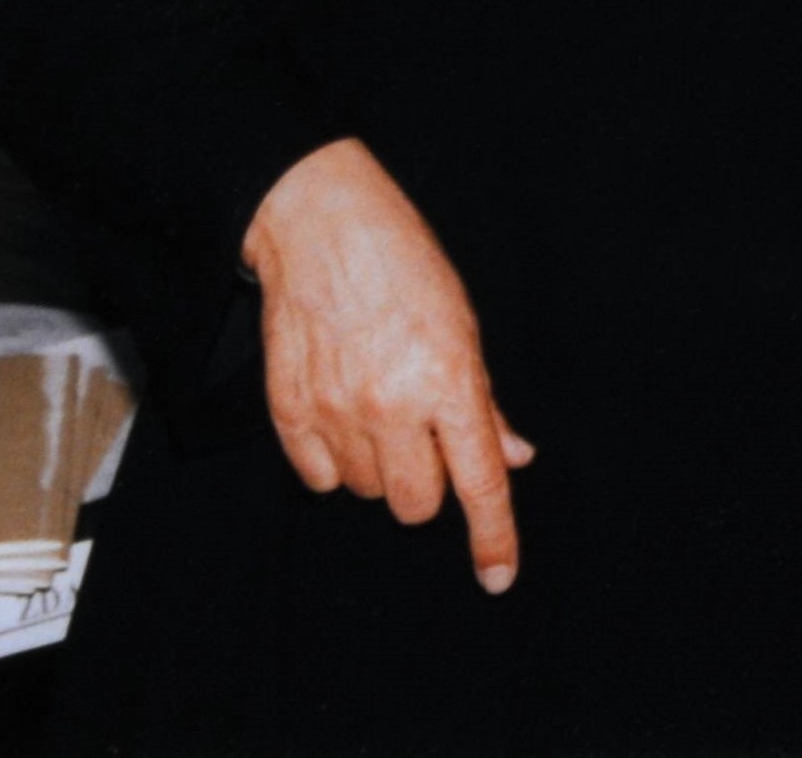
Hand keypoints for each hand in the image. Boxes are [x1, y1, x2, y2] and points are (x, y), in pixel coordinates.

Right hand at [243, 137, 534, 593]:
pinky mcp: (289, 411)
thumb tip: (512, 457)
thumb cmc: (404, 265)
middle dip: (426, 483)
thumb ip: (484, 402)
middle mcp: (393, 405)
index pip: (479, 481)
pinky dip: (334, 461)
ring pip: (367, 492)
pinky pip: (320, 479)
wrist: (321, 225)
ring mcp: (336, 411)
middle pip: (417, 503)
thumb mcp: (464, 325)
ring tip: (377, 406)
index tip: (497, 576)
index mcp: (449, 381)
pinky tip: (340, 413)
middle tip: (421, 435)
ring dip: (379, 467)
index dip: (493, 536)